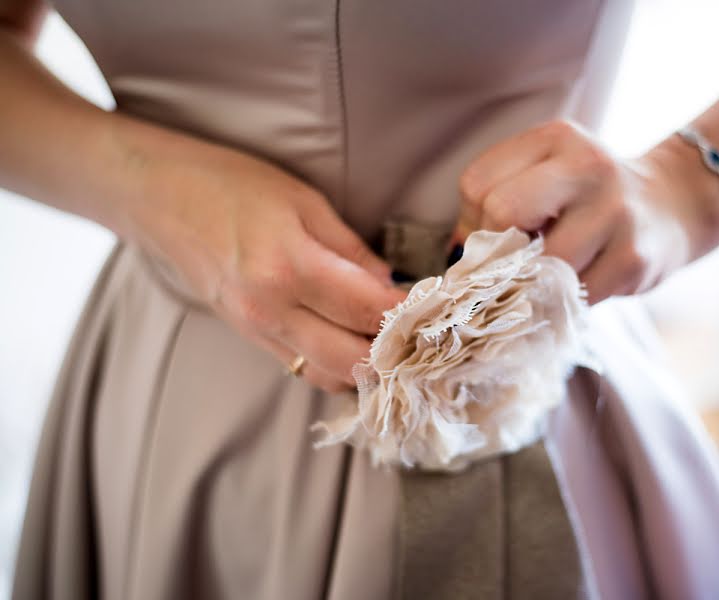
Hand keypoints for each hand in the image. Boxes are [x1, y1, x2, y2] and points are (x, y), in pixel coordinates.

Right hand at [131, 145, 406, 391]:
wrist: (157, 197)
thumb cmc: (231, 185)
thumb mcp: (303, 201)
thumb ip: (351, 250)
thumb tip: (390, 285)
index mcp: (289, 267)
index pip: (370, 311)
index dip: (412, 314)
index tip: (440, 306)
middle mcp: (271, 310)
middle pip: (354, 360)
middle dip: (397, 353)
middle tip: (425, 331)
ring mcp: (256, 330)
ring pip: (330, 375)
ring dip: (368, 367)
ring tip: (395, 341)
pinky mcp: (249, 337)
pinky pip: (302, 368)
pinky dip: (337, 366)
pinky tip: (357, 345)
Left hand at [456, 120, 718, 303]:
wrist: (675, 205)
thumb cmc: (590, 198)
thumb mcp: (547, 174)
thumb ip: (499, 200)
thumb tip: (456, 257)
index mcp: (556, 138)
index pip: (478, 184)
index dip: (472, 224)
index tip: (490, 241)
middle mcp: (587, 166)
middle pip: (503, 212)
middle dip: (495, 250)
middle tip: (508, 266)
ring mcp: (615, 212)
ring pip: (536, 262)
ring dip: (527, 284)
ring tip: (541, 279)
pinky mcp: (632, 259)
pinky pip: (569, 295)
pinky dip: (559, 302)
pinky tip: (571, 289)